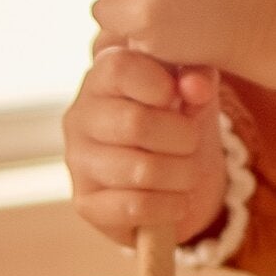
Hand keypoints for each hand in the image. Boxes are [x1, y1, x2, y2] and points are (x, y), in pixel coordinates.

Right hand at [62, 44, 226, 246]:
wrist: (170, 182)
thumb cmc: (176, 124)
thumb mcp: (193, 94)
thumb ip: (197, 80)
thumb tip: (197, 86)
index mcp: (101, 79)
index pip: (120, 69)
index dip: (161, 84)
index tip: (181, 98)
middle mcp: (80, 117)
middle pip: (136, 124)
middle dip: (183, 138)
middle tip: (193, 143)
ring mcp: (78, 162)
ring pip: (141, 170)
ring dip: (182, 175)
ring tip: (188, 172)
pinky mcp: (86, 203)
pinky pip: (137, 206)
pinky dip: (171, 206)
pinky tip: (177, 200)